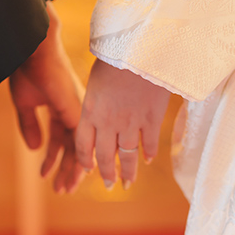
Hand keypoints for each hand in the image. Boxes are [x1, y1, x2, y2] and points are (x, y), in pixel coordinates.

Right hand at [9, 2, 84, 192]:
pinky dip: (79, 160)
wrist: (33, 51)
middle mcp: (74, 111)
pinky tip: (74, 174)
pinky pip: (81, 142)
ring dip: (71, 170)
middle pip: (73, 148)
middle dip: (66, 170)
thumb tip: (34, 149)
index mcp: (63, 107)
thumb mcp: (25, 103)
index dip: (55, 158)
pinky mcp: (77, 113)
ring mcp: (78, 112)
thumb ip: (30, 126)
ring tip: (63, 189)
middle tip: (62, 190)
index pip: (62, 139)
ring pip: (80, 149)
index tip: (48, 175)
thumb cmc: (27, 69)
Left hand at [75, 59, 170, 189]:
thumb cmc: (115, 58)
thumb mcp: (96, 81)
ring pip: (127, 156)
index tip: (89, 170)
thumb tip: (97, 112)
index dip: (85, 161)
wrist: (139, 50)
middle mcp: (108, 123)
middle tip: (109, 184)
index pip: (83, 145)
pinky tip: (149, 160)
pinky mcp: (151, 119)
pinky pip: (149, 143)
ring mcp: (131, 123)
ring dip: (127, 172)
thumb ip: (95, 101)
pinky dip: (149, 154)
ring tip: (128, 183)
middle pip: (105, 156)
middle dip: (106, 173)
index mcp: (90, 112)